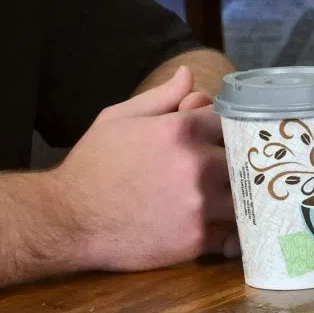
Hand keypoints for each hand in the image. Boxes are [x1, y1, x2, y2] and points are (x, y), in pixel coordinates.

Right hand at [52, 67, 235, 269]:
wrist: (67, 219)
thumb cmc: (91, 166)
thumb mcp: (118, 119)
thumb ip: (160, 97)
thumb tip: (187, 74)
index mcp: (181, 129)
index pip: (230, 120)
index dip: (226, 129)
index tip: (219, 139)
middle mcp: (197, 164)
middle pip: (246, 158)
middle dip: (239, 163)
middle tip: (229, 171)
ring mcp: (200, 204)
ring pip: (246, 197)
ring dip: (240, 198)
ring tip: (228, 199)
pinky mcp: (197, 239)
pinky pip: (233, 233)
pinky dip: (230, 231)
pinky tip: (221, 228)